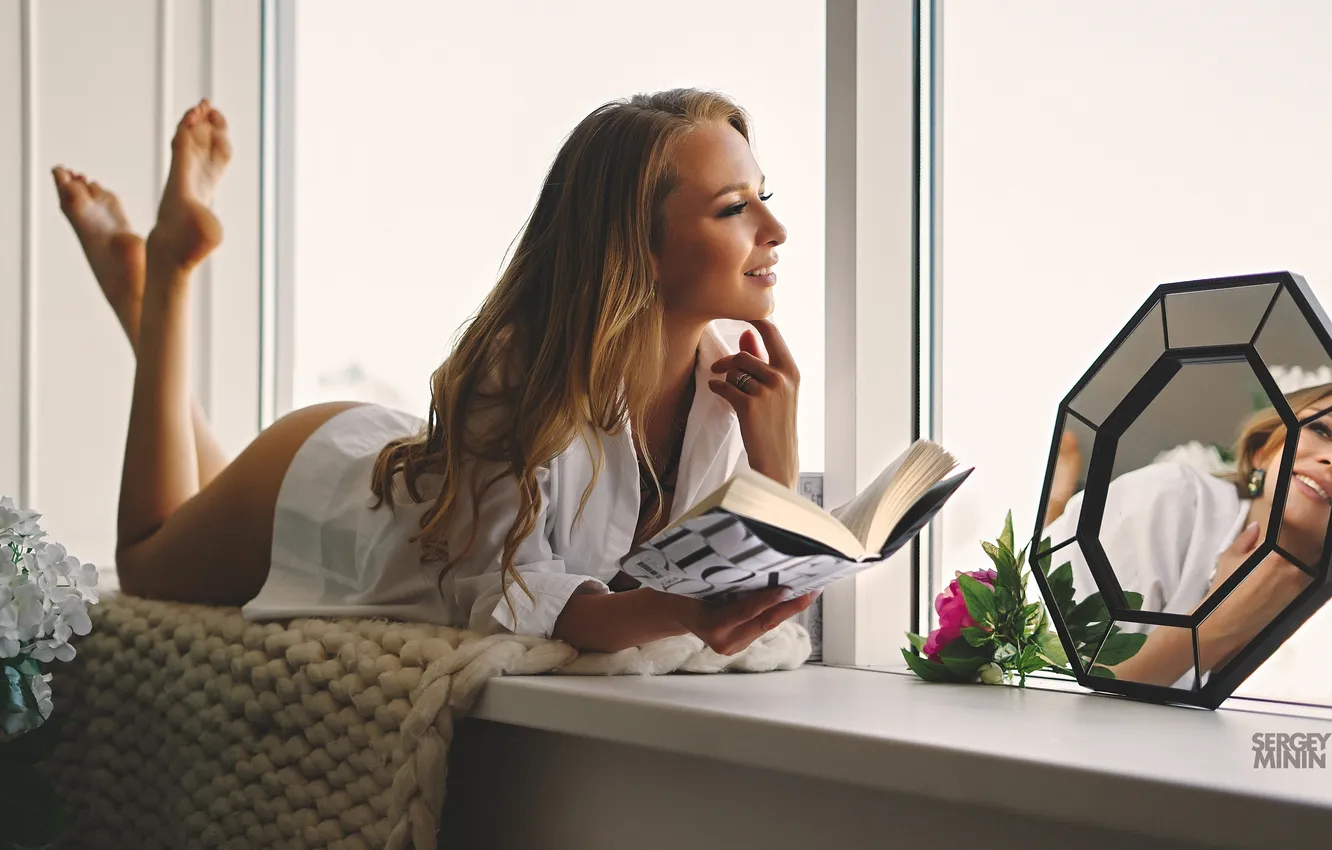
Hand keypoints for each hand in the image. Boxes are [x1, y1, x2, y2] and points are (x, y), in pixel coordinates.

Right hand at [674, 586, 817, 655]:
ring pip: (766, 625)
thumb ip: (725, 583)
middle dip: (791, 606)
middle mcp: (725, 641)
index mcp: (712, 626)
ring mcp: (734, 646)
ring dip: (788, 608)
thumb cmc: (685, 592)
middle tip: (812, 590)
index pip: (746, 611)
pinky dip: (776, 612)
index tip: (788, 588)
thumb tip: (758, 567)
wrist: (676, 612)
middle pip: (764, 622)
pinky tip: (791, 599)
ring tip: (808, 591)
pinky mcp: (741, 644)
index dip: (768, 599)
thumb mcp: (698, 584)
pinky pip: (762, 626)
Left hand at [709, 319, 799, 487]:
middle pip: (745, 354)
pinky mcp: (749, 405)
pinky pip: (725, 386)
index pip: (773, 332)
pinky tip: (715, 390)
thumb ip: (762, 361)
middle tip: (719, 368)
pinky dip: (717, 387)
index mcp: (792, 371)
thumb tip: (747, 333)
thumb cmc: (775, 424)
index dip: (754, 319)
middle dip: (728, 361)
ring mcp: (767, 391)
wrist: (777, 460)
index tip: (740, 314)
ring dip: (724, 377)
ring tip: (724, 387)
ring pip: (734, 370)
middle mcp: (782, 377)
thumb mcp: (776, 391)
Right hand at [1200, 521, 1311, 667]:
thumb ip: (1246, 539)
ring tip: (1277, 559)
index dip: (1288, 518)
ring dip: (1299, 554)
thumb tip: (1256, 528)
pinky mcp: (1302, 596)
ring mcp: (1300, 583)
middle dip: (1296, 537)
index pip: (1290, 528)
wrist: (1229, 623)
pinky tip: (1280, 574)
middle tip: (1281, 537)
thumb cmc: (1226, 592)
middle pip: (1306, 543)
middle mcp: (1293, 568)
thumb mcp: (1229, 558)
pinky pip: (1305, 576)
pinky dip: (1298, 571)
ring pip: (1308, 560)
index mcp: (1276, 554)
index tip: (1283, 512)